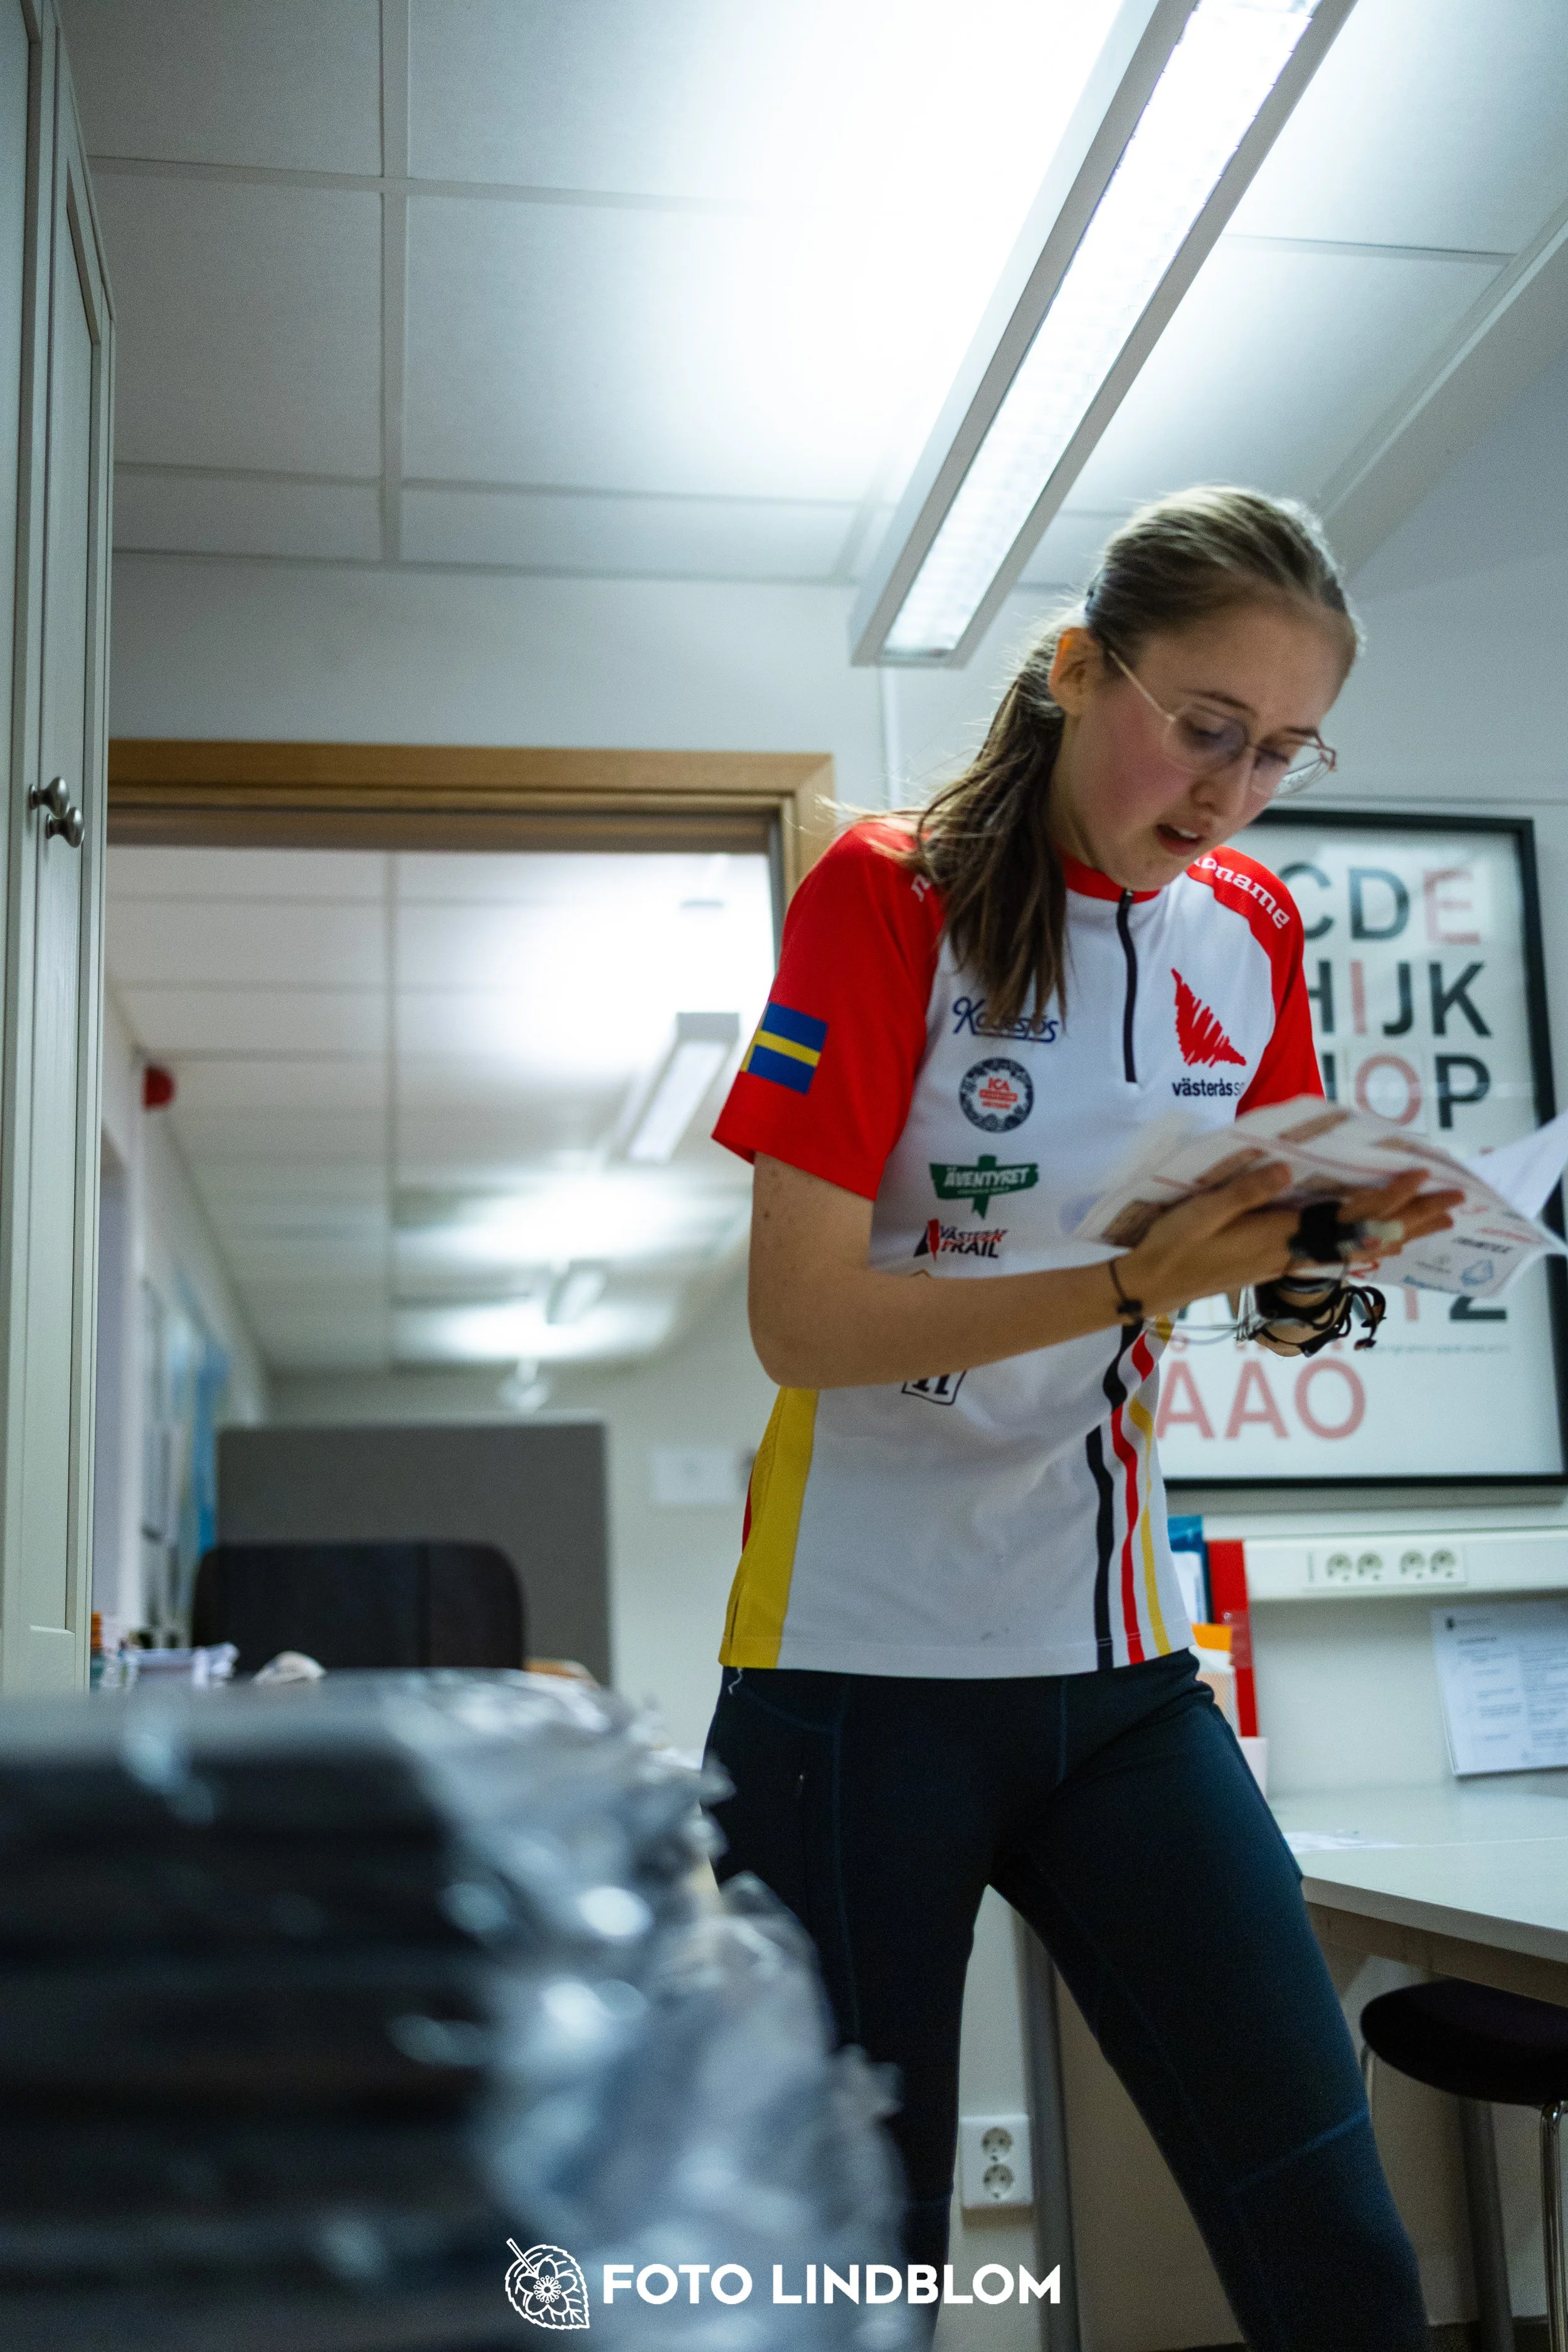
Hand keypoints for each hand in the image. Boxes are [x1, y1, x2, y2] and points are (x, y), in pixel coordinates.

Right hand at [1116, 1163, 1460, 1320]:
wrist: (1149, 1286)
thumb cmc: (1170, 1246)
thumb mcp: (1199, 1212)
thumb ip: (1243, 1192)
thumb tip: (1290, 1174)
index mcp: (1275, 1236)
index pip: (1344, 1215)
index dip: (1385, 1197)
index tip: (1419, 1177)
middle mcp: (1290, 1252)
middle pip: (1363, 1235)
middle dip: (1411, 1218)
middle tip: (1455, 1206)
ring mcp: (1286, 1261)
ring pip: (1355, 1247)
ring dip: (1398, 1234)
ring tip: (1435, 1224)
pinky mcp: (1276, 1264)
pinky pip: (1335, 1254)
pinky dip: (1366, 1246)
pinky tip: (1379, 1244)